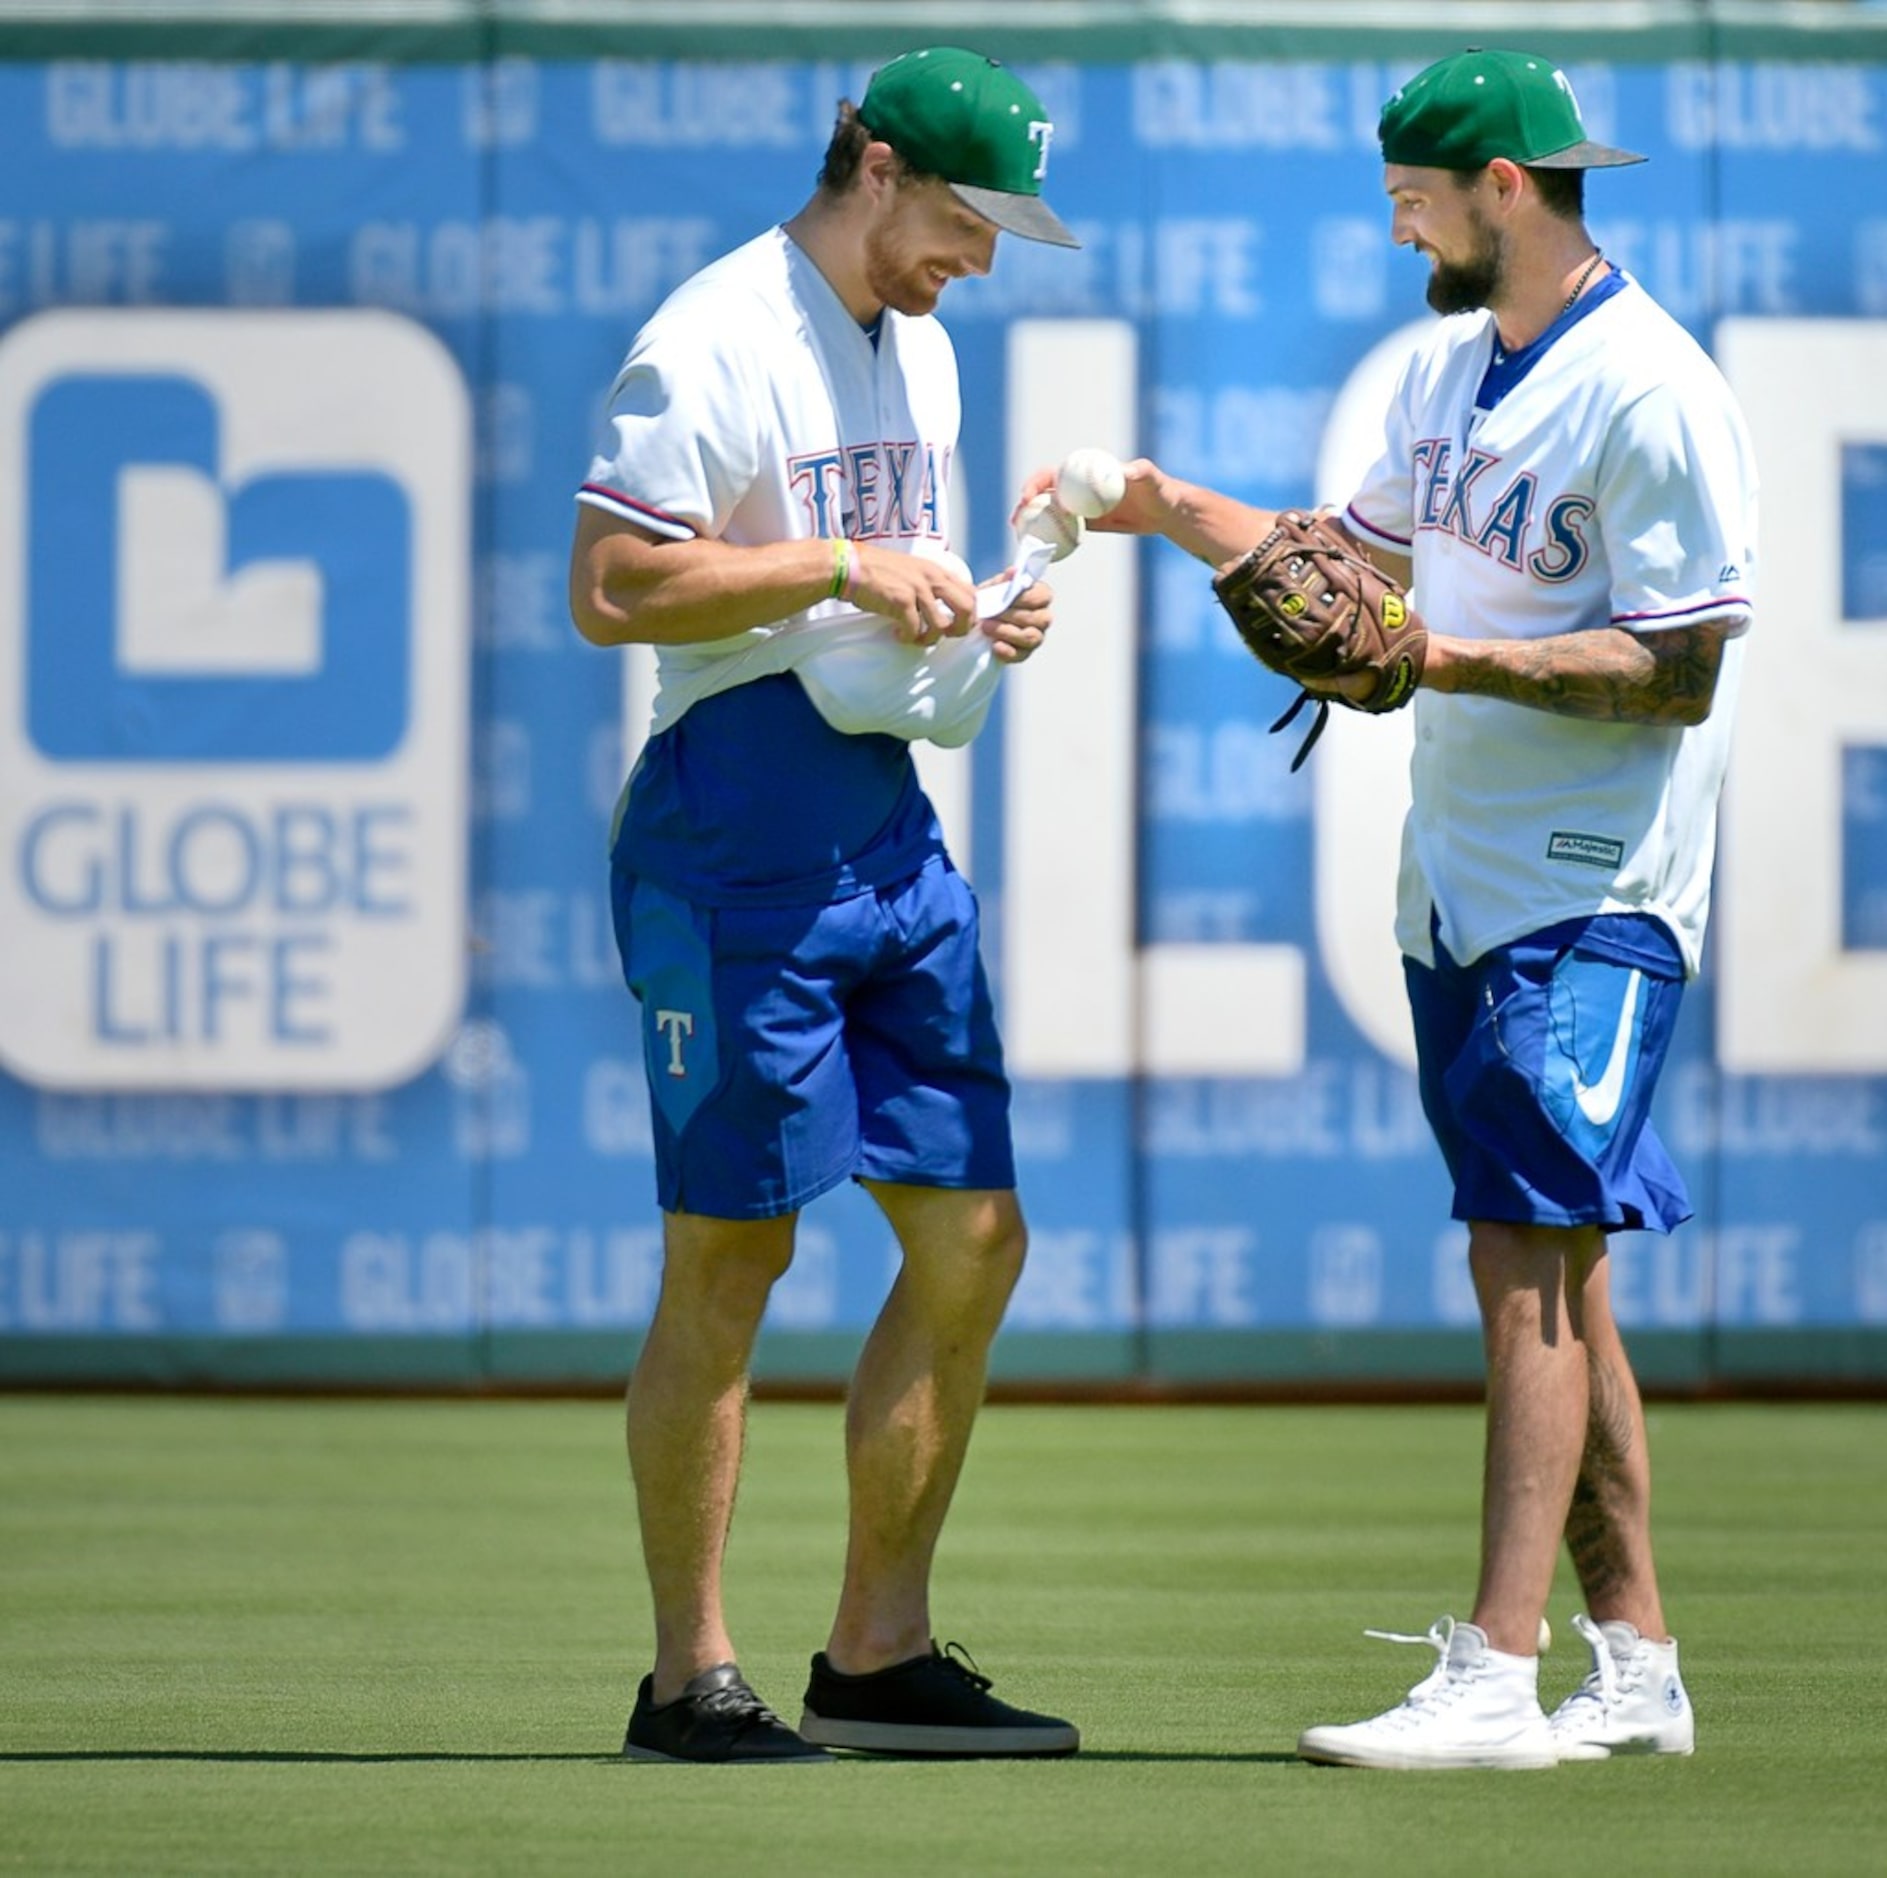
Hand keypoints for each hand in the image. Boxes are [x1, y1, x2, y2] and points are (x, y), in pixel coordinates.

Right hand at [848, 543, 977, 645]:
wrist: (850, 566)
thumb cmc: (877, 570)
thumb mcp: (912, 570)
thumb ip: (929, 584)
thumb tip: (941, 607)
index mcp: (936, 570)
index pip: (970, 592)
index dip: (970, 614)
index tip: (957, 625)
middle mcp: (932, 578)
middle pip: (966, 608)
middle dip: (960, 629)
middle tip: (944, 636)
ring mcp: (918, 589)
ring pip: (941, 625)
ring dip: (929, 639)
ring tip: (915, 638)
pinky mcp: (902, 601)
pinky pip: (915, 630)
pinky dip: (907, 638)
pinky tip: (897, 634)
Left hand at [980, 577, 1052, 664]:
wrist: (976, 619)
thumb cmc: (991, 599)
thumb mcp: (994, 587)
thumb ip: (1004, 581)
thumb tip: (1013, 572)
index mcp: (1041, 596)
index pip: (1043, 597)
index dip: (1024, 598)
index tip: (1005, 598)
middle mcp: (1043, 618)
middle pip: (1038, 619)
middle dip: (1012, 616)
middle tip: (990, 614)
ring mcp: (1036, 637)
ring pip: (1030, 638)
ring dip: (1007, 632)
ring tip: (986, 627)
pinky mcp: (1024, 654)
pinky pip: (1020, 655)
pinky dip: (1007, 651)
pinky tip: (994, 645)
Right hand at [1012, 456, 1175, 538]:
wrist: (1165, 511)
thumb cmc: (1158, 489)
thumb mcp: (1151, 478)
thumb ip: (1140, 472)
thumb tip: (1127, 470)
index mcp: (1086, 471)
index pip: (1054, 474)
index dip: (1037, 483)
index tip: (1031, 497)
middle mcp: (1079, 486)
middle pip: (1045, 494)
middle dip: (1025, 505)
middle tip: (1016, 520)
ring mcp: (1082, 505)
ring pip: (1051, 513)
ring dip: (1033, 523)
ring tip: (1019, 537)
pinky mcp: (1088, 522)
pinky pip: (1066, 531)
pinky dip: (1053, 538)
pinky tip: (1043, 551)